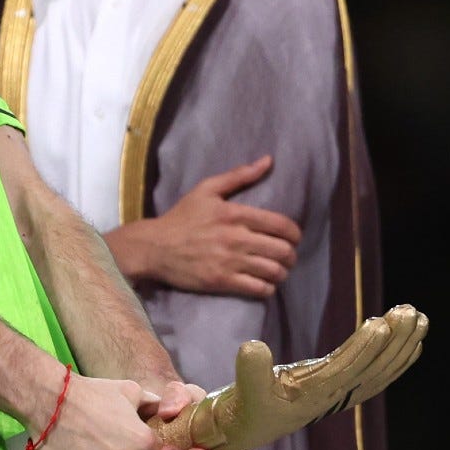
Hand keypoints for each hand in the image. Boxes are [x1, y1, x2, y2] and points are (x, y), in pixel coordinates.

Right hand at [106, 156, 300, 297]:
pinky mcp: (221, 282)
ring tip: (278, 271)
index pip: (281, 225)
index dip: (295, 234)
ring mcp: (229, 261)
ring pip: (273, 271)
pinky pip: (258, 288)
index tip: (294, 238)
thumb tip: (268, 160)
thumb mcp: (206, 189)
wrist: (154, 247)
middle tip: (287, 256)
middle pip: (282, 251)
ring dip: (281, 272)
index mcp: (235, 214)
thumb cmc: (181, 217)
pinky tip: (265, 284)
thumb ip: (239, 175)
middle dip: (291, 255)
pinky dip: (268, 288)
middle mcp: (235, 238)